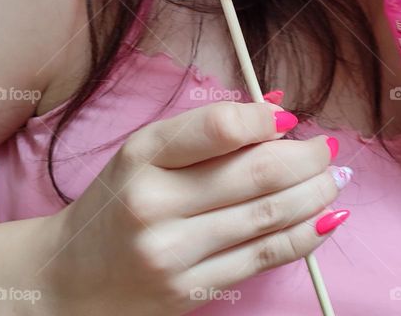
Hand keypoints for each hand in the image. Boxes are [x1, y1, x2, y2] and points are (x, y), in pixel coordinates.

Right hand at [39, 101, 348, 315]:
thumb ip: (205, 132)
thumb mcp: (144, 154)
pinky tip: (323, 219)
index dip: (265, 120)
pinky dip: (303, 236)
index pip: (216, 128)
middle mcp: (155, 204)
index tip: (289, 119)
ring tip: (333, 180)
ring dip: (314, 195)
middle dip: (305, 158)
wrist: (68, 278)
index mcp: (141, 157)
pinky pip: (263, 258)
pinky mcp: (190, 289)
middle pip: (256, 174)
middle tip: (326, 149)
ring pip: (268, 216)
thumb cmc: (118, 203)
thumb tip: (279, 111)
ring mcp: (173, 253)